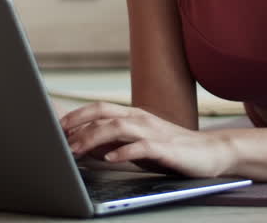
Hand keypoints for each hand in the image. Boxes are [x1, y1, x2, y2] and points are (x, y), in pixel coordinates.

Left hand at [59, 102, 231, 178]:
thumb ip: (113, 143)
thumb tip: (85, 146)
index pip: (100, 108)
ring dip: (94, 137)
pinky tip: (111, 158)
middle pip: (104, 112)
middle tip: (61, 137)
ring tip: (78, 150)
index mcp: (133, 116)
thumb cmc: (171, 151)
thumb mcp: (136, 145)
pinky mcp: (165, 147)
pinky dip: (123, 151)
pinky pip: (141, 146)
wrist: (209, 153)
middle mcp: (141, 119)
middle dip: (80, 123)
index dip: (77, 115)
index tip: (58, 127)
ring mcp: (153, 131)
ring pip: (118, 127)